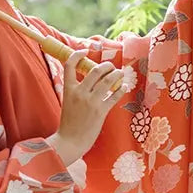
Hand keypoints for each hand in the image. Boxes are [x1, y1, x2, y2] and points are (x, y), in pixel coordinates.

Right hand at [48, 50, 125, 164]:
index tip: (84, 51)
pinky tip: (124, 86)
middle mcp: (79, 93)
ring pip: (108, 80)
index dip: (77, 55)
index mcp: (68, 89)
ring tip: (120, 73)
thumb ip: (76, 91)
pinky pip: (114, 95)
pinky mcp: (101, 111)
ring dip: (117, 74)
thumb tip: (88, 80)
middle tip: (110, 66)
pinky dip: (121, 89)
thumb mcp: (68, 103)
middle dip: (106, 66)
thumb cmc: (69, 123)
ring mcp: (91, 102)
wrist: (70, 141)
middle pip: (95, 70)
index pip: (70, 65)